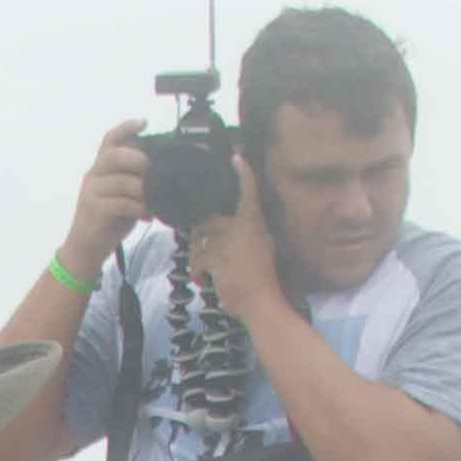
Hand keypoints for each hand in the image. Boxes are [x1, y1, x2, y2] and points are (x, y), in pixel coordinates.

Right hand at [61, 119, 149, 268]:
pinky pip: (122, 203)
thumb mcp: (123, 194)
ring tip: (156, 202)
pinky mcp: (94, 210)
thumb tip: (163, 171)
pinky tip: (148, 215)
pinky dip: (139, 208)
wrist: (86, 248)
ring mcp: (91, 192)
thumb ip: (134, 179)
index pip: (110, 140)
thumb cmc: (109, 219)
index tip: (144, 122)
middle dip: (139, 160)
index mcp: (101, 167)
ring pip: (122, 181)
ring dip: (144, 191)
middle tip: (155, 173)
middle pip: (115, 155)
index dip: (126, 128)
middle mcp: (94, 174)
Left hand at [185, 182, 273, 303]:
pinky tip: (204, 281)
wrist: (262, 303)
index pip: (249, 193)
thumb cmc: (262, 278)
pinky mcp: (217, 258)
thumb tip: (228, 228)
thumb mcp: (262, 248)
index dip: (243, 175)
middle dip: (199, 236)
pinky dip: (197, 273)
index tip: (236, 157)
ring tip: (206, 273)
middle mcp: (242, 227)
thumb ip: (248, 234)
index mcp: (255, 223)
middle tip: (204, 252)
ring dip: (198, 260)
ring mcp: (229, 242)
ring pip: (199, 243)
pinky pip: (197, 260)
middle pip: (209, 221)